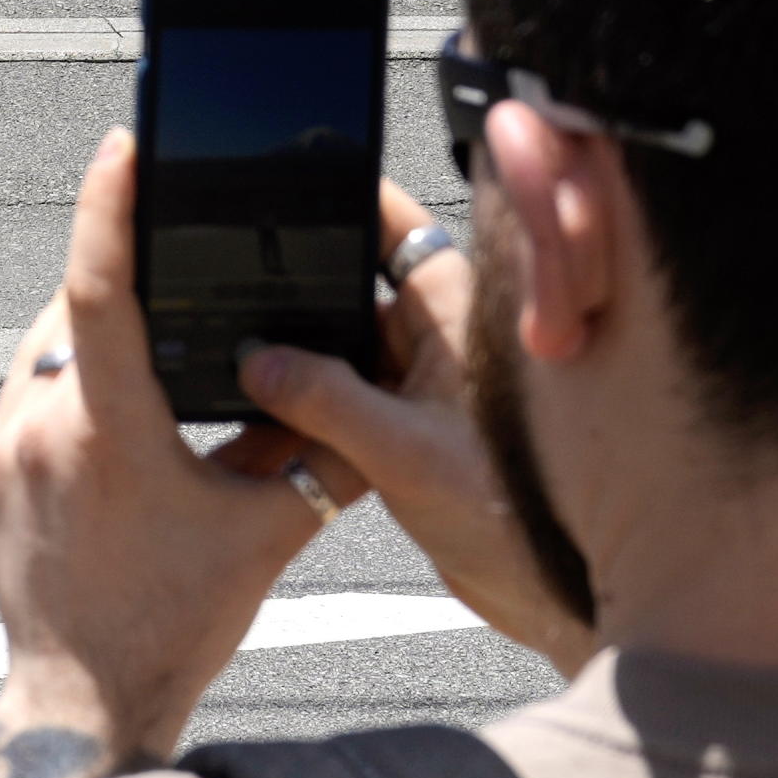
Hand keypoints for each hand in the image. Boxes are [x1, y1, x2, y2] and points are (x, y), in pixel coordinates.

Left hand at [0, 130, 351, 764]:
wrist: (83, 699)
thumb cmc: (176, 624)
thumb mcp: (267, 533)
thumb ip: (313, 450)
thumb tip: (356, 387)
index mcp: (110, 433)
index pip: (103, 288)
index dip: (113, 207)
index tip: (124, 147)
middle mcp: (41, 427)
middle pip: (81, 310)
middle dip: (130, 278)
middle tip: (180, 252)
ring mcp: (5, 448)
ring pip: (51, 347)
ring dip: (101, 333)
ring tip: (165, 341)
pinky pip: (32, 391)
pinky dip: (77, 379)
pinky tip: (125, 403)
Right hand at [236, 178, 595, 674]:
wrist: (543, 596)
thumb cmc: (513, 517)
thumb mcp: (402, 453)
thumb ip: (325, 401)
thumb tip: (258, 360)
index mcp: (457, 312)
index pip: (393, 227)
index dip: (341, 199)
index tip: (281, 182)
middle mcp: (438, 334)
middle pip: (351, 283)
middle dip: (298, 290)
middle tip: (234, 289)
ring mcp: (419, 379)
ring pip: (341, 343)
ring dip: (298, 355)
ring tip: (242, 358)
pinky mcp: (403, 423)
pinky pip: (341, 391)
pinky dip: (306, 399)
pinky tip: (263, 410)